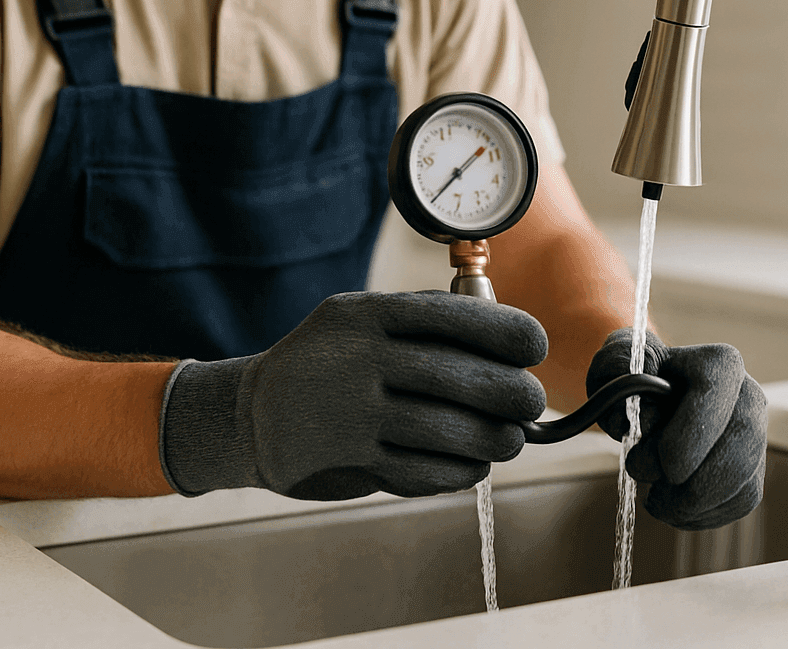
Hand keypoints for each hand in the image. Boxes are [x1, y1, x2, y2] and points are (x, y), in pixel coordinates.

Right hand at [159, 290, 547, 498]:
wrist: (252, 414)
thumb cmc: (330, 361)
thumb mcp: (362, 320)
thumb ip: (425, 321)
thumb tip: (509, 339)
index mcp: (368, 315)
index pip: (452, 316)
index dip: (505, 331)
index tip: (535, 346)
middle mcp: (358, 360)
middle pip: (458, 377)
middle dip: (512, 393)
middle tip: (530, 403)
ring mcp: (352, 413)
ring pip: (448, 430)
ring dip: (494, 439)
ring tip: (507, 439)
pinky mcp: (351, 460)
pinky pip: (425, 470)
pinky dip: (461, 470)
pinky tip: (471, 464)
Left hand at [586, 328, 767, 530]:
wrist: (652, 399)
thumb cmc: (635, 378)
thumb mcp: (617, 361)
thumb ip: (616, 367)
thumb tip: (631, 410)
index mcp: (719, 363)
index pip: (715, 395)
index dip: (691, 436)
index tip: (663, 466)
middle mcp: (748, 397)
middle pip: (739, 449)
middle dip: (693, 484)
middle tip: (651, 494)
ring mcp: (756, 436)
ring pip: (742, 483)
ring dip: (693, 505)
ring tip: (657, 500)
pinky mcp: (753, 470)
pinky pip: (739, 502)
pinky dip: (702, 516)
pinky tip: (674, 506)